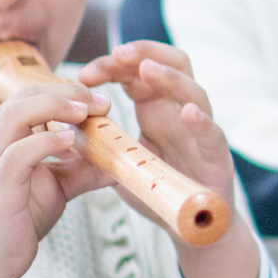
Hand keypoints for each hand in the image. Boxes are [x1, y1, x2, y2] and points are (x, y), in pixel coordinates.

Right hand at [0, 78, 115, 277]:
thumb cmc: (17, 216)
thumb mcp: (56, 185)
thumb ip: (83, 168)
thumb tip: (123, 158)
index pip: (31, 96)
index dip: (67, 92)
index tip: (101, 101)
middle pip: (25, 97)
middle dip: (66, 93)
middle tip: (101, 102)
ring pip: (16, 116)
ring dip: (55, 108)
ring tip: (87, 112)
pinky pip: (17, 153)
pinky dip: (45, 142)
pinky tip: (70, 141)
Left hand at [76, 41, 262, 277]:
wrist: (188, 224)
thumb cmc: (156, 186)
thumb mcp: (119, 160)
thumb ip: (96, 144)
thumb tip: (60, 128)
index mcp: (156, 107)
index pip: (137, 71)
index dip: (112, 65)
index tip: (84, 75)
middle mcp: (181, 111)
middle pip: (174, 64)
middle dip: (146, 52)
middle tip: (118, 53)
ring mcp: (201, 131)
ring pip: (195, 92)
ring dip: (171, 78)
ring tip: (148, 70)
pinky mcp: (216, 156)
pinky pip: (213, 133)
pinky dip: (202, 121)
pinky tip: (187, 113)